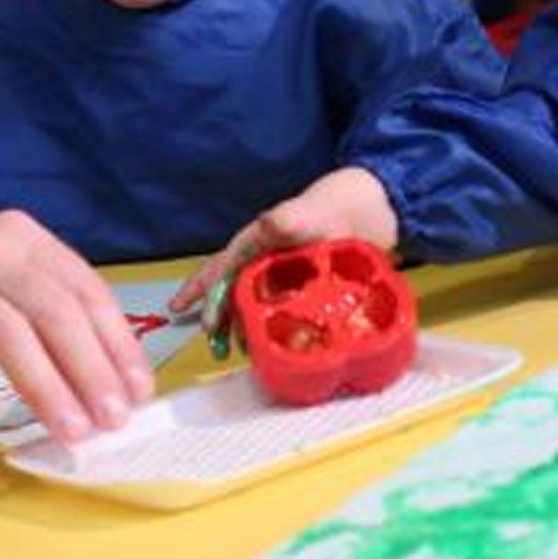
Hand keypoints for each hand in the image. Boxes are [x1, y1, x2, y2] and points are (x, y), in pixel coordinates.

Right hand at [0, 199, 154, 441]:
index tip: (137, 390)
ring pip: (6, 330)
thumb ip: (38, 308)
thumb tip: (99, 374)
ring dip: (45, 384)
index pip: (83, 287)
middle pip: (52, 309)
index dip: (116, 340)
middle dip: (91, 367)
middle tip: (113, 418)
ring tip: (70, 428)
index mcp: (19, 238)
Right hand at [170, 168, 399, 349]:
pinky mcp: (308, 290)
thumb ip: (284, 221)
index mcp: (257, 243)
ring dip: (248, 327)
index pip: (221, 267)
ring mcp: (287, 278)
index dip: (201, 289)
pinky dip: (277, 329)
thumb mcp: (305, 212)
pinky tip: (280, 347)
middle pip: (233, 292)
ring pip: (257, 305)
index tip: (181, 310)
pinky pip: (286, 313)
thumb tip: (265, 228)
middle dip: (221, 318)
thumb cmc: (334, 205)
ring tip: (247, 352)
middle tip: (218, 347)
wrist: (376, 210)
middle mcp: (267, 262)